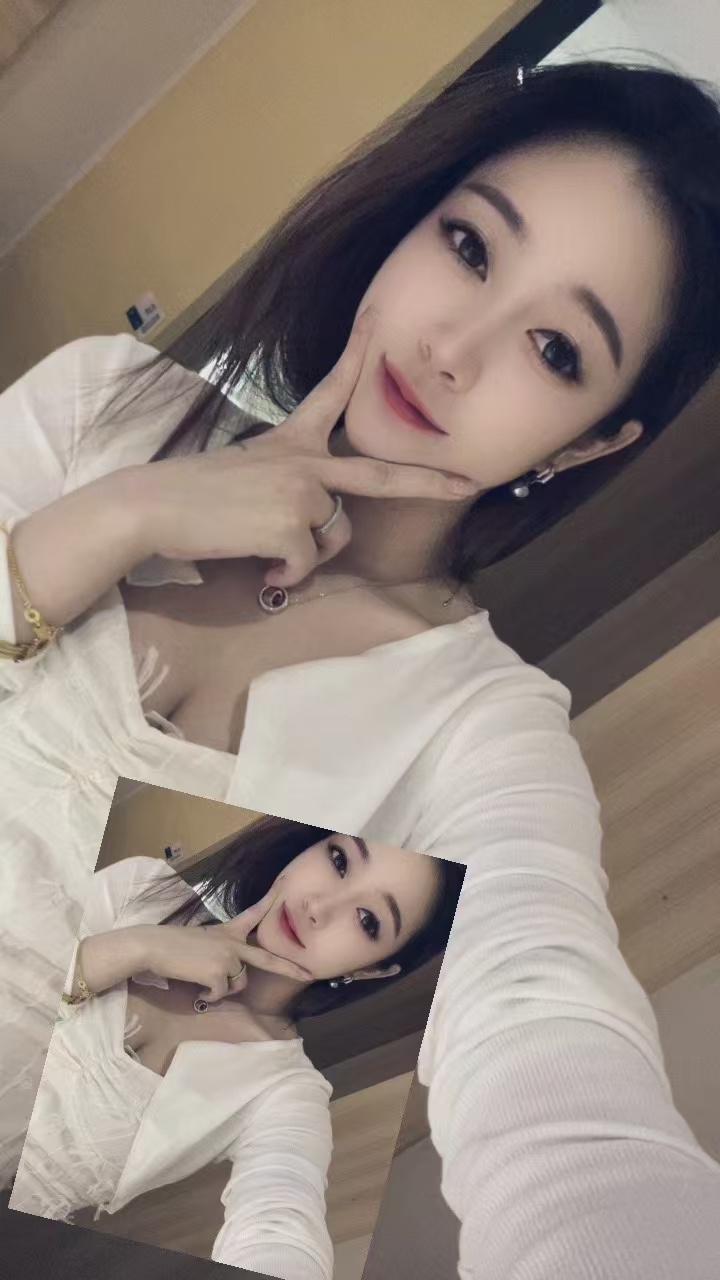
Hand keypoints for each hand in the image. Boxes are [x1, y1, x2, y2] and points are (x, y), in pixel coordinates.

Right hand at [131, 307, 477, 586]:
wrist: (152, 506)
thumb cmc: (192, 494)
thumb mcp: (247, 473)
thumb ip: (288, 487)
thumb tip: (306, 535)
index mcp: (291, 440)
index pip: (331, 391)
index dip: (356, 356)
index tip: (377, 321)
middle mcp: (305, 460)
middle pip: (379, 474)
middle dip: (429, 481)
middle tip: (470, 485)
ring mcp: (302, 491)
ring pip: (336, 536)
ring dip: (308, 554)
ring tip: (267, 550)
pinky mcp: (292, 525)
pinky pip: (307, 564)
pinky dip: (286, 576)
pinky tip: (261, 569)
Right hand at [139, 887, 312, 1003]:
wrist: (153, 946)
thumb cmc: (171, 943)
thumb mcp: (202, 938)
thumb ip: (220, 947)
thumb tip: (226, 970)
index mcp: (228, 930)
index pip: (253, 914)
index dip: (270, 902)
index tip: (284, 889)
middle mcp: (233, 943)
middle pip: (267, 959)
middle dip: (290, 969)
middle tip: (309, 977)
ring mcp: (228, 958)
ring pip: (238, 983)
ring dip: (223, 987)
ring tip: (203, 981)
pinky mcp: (218, 974)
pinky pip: (221, 994)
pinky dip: (209, 996)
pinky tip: (197, 989)